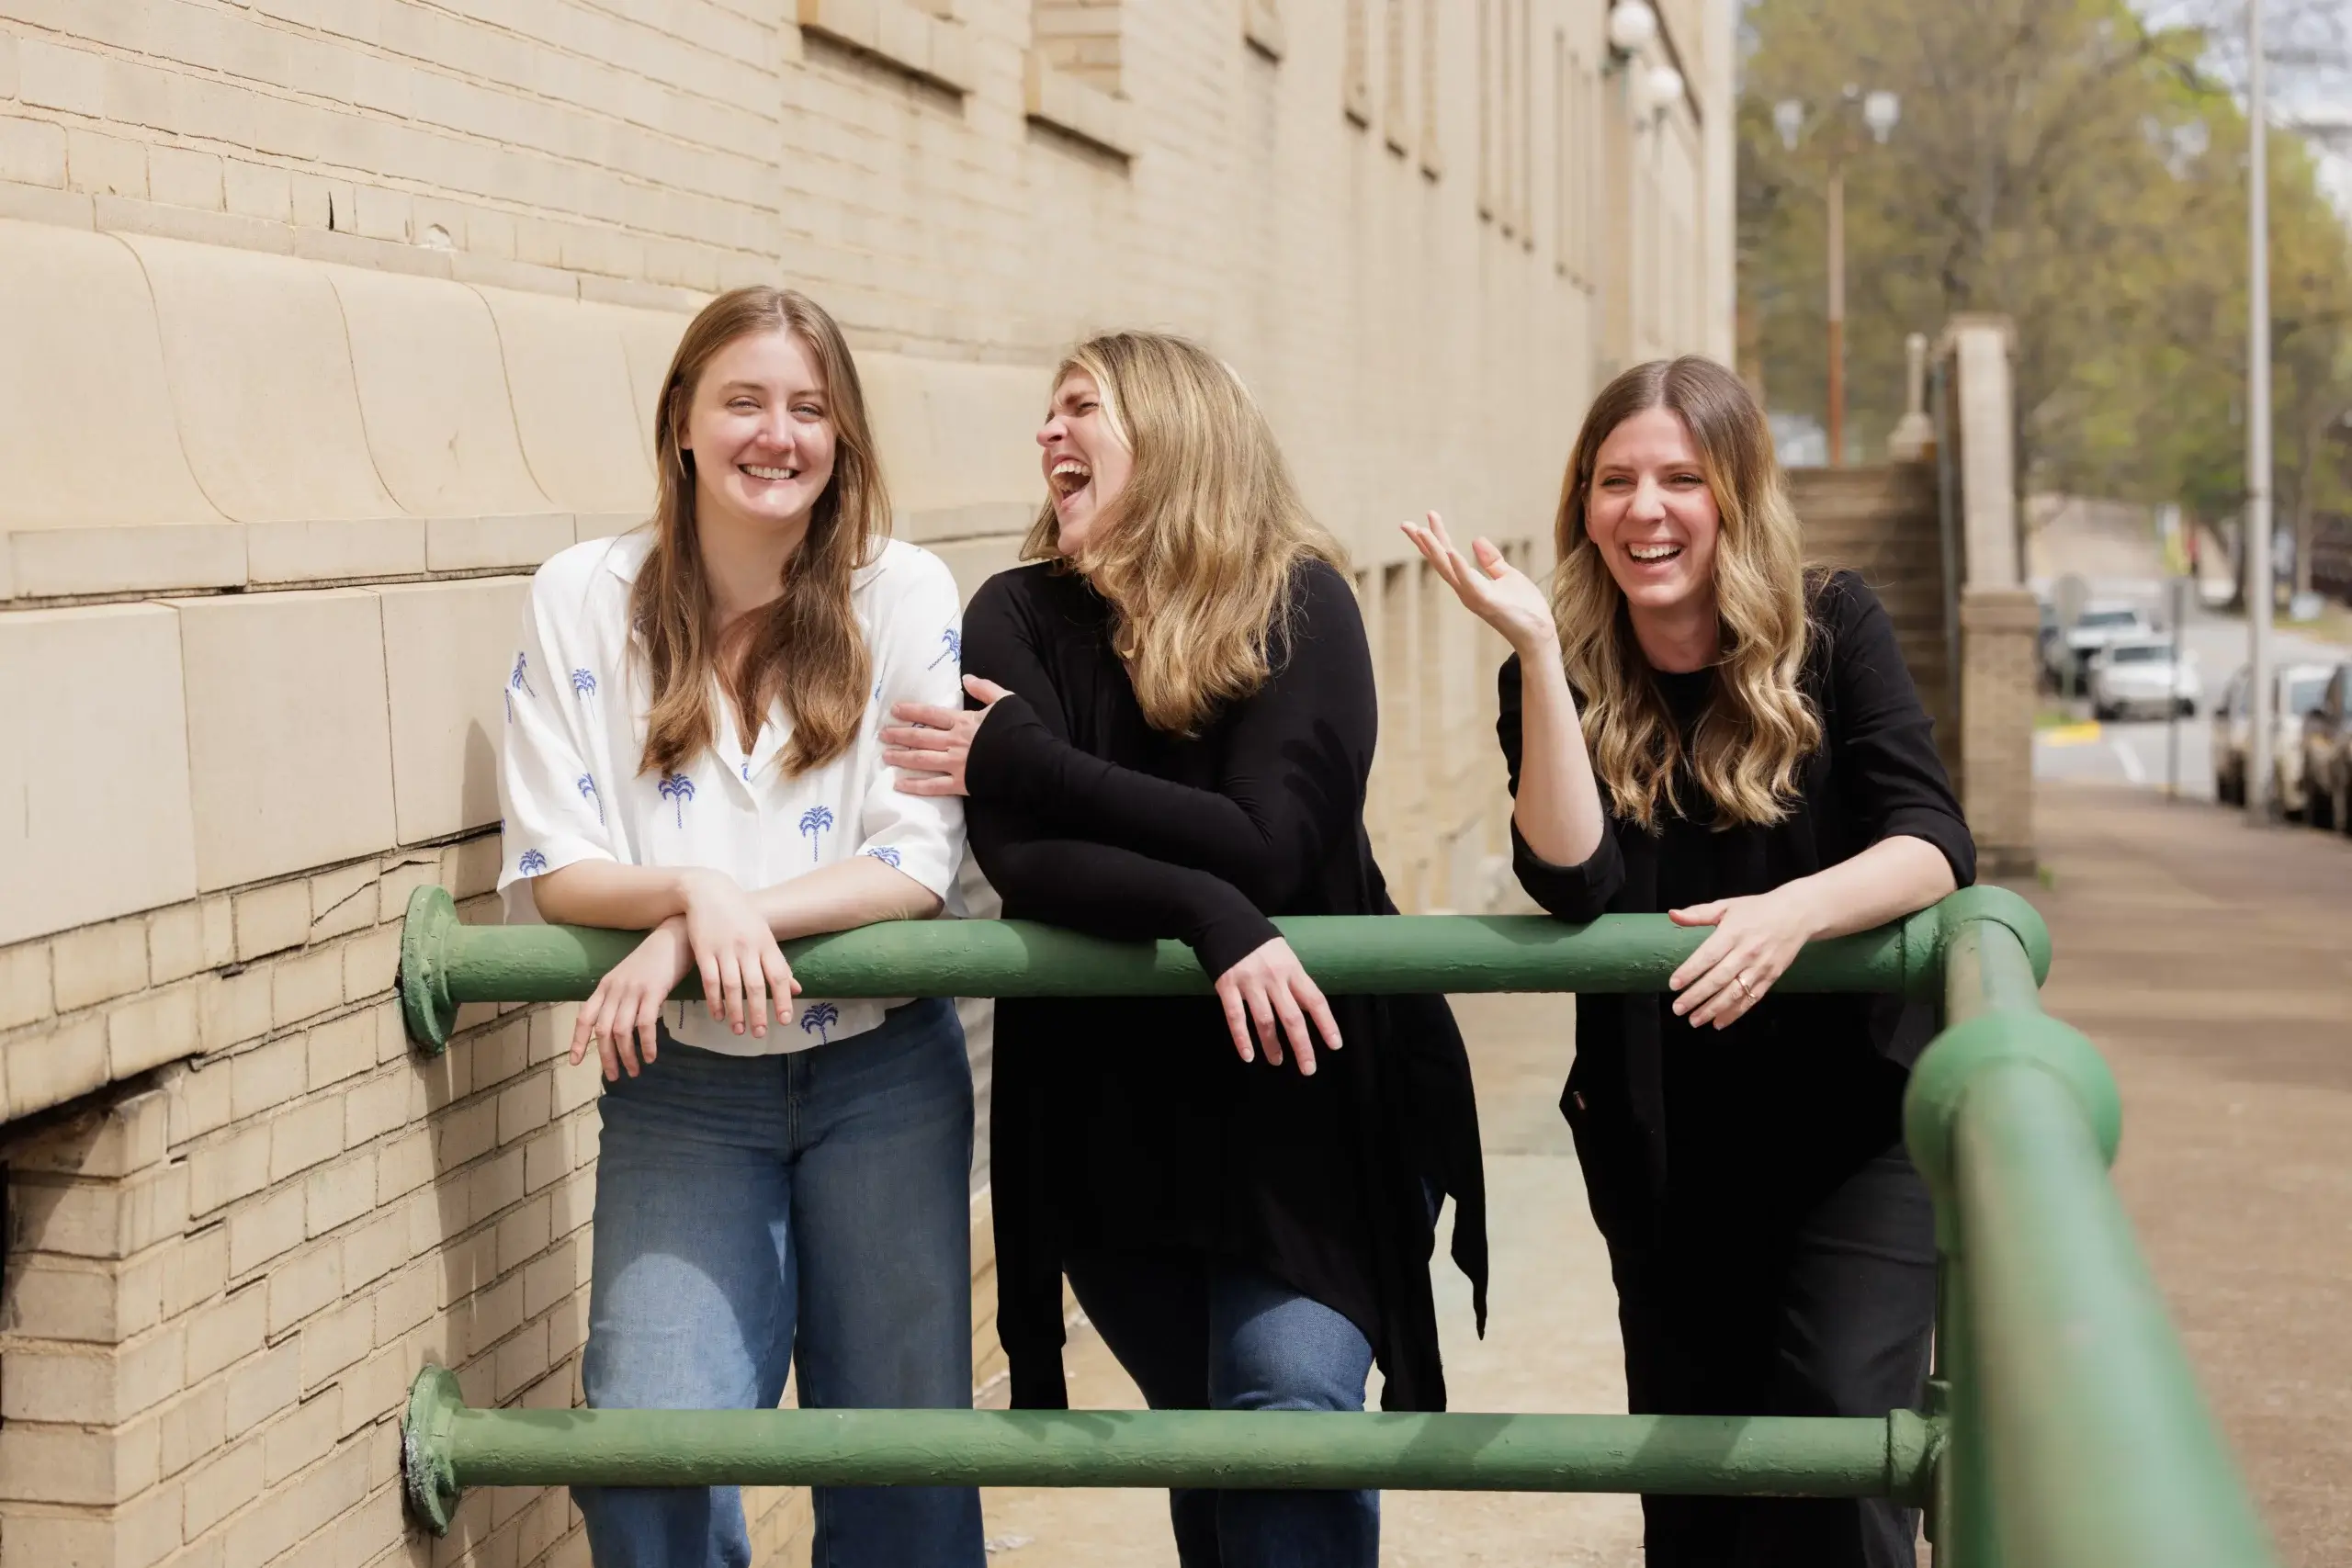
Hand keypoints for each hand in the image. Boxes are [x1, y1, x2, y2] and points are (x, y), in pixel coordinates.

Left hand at [571, 917, 689, 1080]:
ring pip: (621, 1031)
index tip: (575, 1062)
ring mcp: (633, 990)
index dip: (578, 1041)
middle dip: (606, 1057)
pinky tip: (651, 1056)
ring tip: (634, 1071)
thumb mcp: (629, 975)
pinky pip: (645, 1024)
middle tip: (615, 1076)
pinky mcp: (653, 991)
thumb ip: (620, 996)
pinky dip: (646, 1044)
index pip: (584, 1017)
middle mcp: (615, 989)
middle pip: (603, 1031)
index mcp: (606, 985)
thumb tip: (618, 1024)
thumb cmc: (656, 958)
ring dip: (627, 1056)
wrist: (675, 935)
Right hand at [679, 870, 799, 1040]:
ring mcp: (724, 949)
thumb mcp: (764, 934)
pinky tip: (717, 1015)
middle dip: (759, 1012)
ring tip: (739, 1030)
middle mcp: (747, 947)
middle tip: (759, 1034)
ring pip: (732, 986)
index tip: (785, 1020)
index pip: (779, 975)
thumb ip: (778, 962)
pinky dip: (714, 1000)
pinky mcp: (703, 951)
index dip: (783, 999)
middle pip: (755, 985)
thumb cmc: (741, 915)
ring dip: (736, 1011)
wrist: (709, 891)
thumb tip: (796, 989)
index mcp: (766, 943)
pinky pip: (710, 981)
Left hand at [884, 675, 1011, 796]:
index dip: (911, 712)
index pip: (931, 715)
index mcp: (964, 722)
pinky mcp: (962, 783)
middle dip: (899, 735)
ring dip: (902, 757)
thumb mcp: (1007, 701)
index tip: (894, 710)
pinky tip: (899, 784)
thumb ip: (986, 688)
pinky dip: (915, 786)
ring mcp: (956, 764)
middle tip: (882, 734)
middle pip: (920, 737)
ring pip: (922, 760)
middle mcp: (955, 742)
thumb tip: (967, 678)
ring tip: (885, 756)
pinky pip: (934, 786)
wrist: (1033, 760)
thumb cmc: (1022, 730)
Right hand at [1213, 937, 1342, 1076]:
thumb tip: (1306, 1009)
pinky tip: (1248, 1055)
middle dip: (1302, 1046)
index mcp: (1292, 969)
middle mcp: (1274, 978)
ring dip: (1272, 1046)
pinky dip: (1241, 1038)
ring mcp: (1250, 982)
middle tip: (1308, 1069)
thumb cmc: (1259, 942)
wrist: (1225, 920)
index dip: (1326, 1024)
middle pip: (1292, 1017)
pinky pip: (1236, 1017)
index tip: (1335, 1045)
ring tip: (1277, 1061)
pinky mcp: (1227, 986)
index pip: (1315, 1000)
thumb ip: (1293, 981)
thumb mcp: (1284, 955)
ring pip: (1265, 1021)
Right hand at [1400, 511, 1557, 655]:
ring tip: (1422, 531)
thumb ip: (1492, 561)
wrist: (1538, 635)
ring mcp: (1474, 597)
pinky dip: (1459, 566)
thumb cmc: (1525, 609)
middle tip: (1405, 523)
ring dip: (1434, 550)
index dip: (1438, 536)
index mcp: (1470, 583)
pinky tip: (1450, 550)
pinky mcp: (1487, 601)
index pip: (1448, 556)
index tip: (1429, 515)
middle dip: (1423, 542)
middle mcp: (1465, 590)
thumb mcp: (1508, 577)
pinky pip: (1470, 582)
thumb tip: (1475, 539)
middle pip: (1440, 562)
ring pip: (1448, 570)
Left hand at [1666, 884, 1823, 1029]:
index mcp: (1733, 933)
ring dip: (1713, 1009)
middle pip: (1719, 978)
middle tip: (1678, 1008)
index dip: (1690, 971)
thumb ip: (1698, 913)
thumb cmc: (1758, 909)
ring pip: (1734, 993)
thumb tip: (1672, 914)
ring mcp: (1760, 967)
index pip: (1708, 956)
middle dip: (1696, 996)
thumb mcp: (1727, 906)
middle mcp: (1746, 952)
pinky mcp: (1771, 977)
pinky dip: (1735, 1013)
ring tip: (1694, 1020)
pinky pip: (1751, 999)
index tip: (1673, 984)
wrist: (1797, 914)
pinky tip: (1719, 1022)